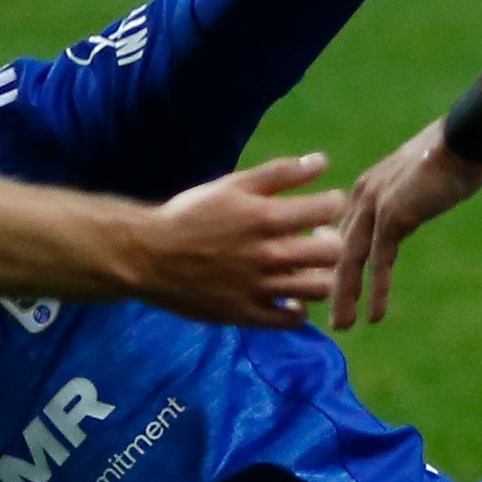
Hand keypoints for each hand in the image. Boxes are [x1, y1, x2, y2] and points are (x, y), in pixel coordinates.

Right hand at [131, 152, 342, 324]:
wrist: (148, 256)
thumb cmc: (191, 215)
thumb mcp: (233, 185)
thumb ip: (279, 173)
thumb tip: (322, 161)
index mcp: (265, 218)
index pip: (328, 209)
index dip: (333, 204)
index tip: (323, 206)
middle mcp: (268, 255)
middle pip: (331, 253)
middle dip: (330, 242)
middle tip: (316, 239)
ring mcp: (259, 289)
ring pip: (318, 289)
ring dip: (318, 276)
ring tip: (304, 268)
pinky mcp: (247, 315)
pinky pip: (291, 319)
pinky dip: (297, 308)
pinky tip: (287, 295)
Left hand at [328, 113, 481, 327]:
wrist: (462, 139)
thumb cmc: (451, 155)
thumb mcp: (417, 182)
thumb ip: (404, 201)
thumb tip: (406, 218)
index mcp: (366, 187)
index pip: (341, 230)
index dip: (331, 259)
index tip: (325, 284)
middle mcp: (362, 196)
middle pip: (338, 248)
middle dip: (327, 282)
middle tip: (321, 312)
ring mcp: (374, 206)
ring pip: (351, 259)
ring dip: (345, 295)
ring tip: (342, 325)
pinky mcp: (393, 216)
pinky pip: (380, 262)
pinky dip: (376, 291)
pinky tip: (374, 315)